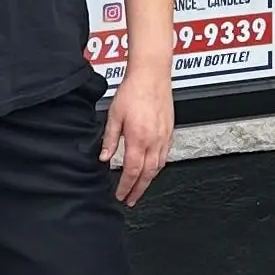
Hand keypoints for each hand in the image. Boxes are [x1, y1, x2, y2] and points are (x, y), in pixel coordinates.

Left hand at [99, 66, 173, 207]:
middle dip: (138, 190)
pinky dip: (158, 167)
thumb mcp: (114, 115)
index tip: (121, 195)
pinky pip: (165, 156)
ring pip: (158, 167)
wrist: (152, 75)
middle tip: (131, 200)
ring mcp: (164, 137)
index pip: (132, 171)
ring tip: (140, 188)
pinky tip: (152, 168)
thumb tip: (104, 157)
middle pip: (147, 174)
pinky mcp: (169, 131)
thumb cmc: (134, 90)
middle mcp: (154, 140)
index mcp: (138, 138)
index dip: (126, 186)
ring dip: (148, 180)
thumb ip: (110, 139)